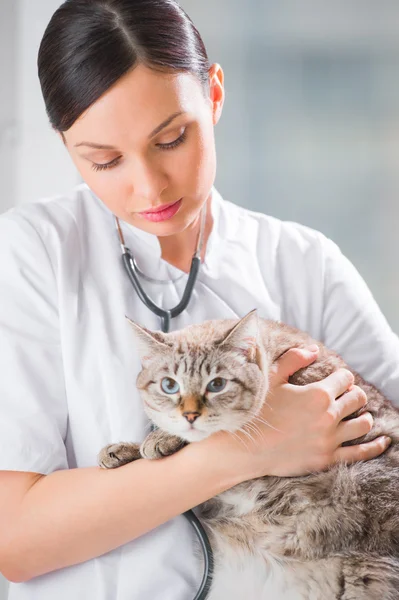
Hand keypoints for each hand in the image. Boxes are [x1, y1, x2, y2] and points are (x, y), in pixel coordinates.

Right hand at [207, 346, 390, 480]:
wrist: (246, 448)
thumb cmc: (257, 411)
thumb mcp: (272, 378)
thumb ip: (294, 359)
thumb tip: (314, 349)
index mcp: (317, 394)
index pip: (344, 378)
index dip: (342, 376)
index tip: (337, 379)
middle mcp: (328, 416)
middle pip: (357, 399)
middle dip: (354, 393)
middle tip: (345, 395)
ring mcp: (330, 439)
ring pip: (363, 423)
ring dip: (363, 415)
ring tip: (358, 414)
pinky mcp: (328, 458)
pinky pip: (360, 453)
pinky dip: (375, 446)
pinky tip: (384, 441)